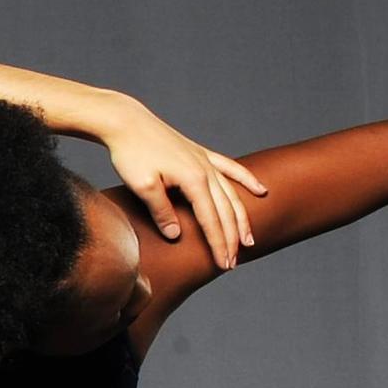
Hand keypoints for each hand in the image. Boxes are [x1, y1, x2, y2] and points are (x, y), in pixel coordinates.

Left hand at [98, 108, 268, 266]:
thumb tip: (177, 235)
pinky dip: (246, 180)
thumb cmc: (131, 153)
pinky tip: (260, 190)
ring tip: (249, 240)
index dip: (218, 245)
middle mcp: (206, 170)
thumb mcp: (142, 186)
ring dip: (242, 219)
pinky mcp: (200, 154)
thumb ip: (161, 212)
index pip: (211, 221)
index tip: (223, 265)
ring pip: (232, 194)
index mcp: (193, 180)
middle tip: (233, 264)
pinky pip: (231, 169)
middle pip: (226, 211)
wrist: (126, 122)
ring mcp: (205, 161)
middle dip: (231, 240)